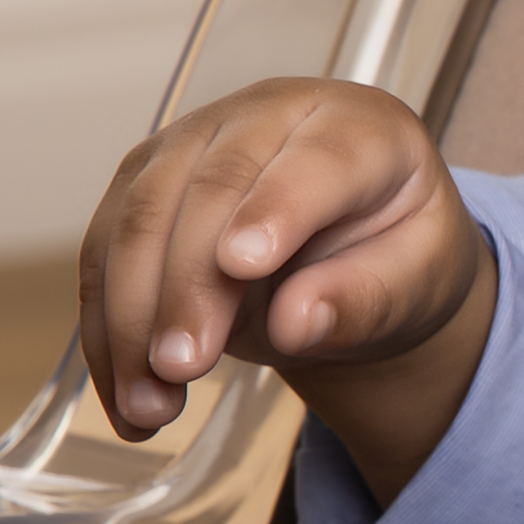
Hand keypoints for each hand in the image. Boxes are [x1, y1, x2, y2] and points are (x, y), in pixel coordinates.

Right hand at [78, 79, 495, 505]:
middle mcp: (266, 119)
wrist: (364, 253)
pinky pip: (103, 261)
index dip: (274, 209)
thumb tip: (296, 322)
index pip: (312, 161)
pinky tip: (128, 399)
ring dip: (130, 322)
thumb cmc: (401, 252)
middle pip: (206, 191)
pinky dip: (106, 337)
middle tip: (183, 366)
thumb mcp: (421, 281)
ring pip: (135, 223)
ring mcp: (191, 146)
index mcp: (359, 127)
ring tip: (152, 405)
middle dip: (186, 286)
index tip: (243, 266)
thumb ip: (368, 298)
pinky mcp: (140, 187)